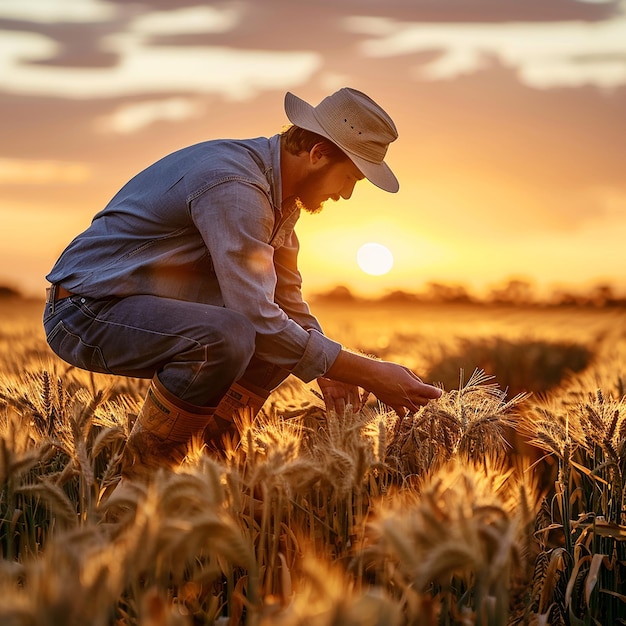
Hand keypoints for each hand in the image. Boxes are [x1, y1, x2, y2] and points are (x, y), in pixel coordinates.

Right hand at [324, 349, 441, 417]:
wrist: (372, 376)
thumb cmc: (388, 369)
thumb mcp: (405, 370)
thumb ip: (415, 380)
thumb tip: (421, 386)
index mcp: (414, 386)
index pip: (431, 393)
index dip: (437, 394)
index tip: (438, 393)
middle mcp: (409, 396)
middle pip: (425, 403)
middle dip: (426, 398)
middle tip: (423, 394)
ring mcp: (401, 402)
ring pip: (416, 410)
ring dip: (417, 405)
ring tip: (413, 399)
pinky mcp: (393, 405)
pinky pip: (403, 414)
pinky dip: (405, 413)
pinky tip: (404, 407)